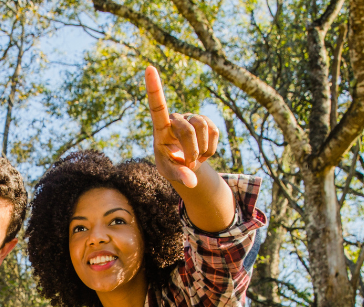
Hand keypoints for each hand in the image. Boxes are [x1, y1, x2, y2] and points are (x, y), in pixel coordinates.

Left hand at [146, 66, 219, 188]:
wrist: (183, 163)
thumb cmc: (170, 165)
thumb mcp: (170, 173)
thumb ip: (179, 177)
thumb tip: (192, 182)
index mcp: (160, 128)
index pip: (157, 106)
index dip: (154, 88)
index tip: (149, 68)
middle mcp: (176, 118)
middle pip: (188, 129)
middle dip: (191, 151)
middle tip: (189, 164)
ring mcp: (192, 118)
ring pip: (203, 128)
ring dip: (202, 150)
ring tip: (194, 159)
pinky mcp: (207, 122)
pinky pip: (215, 132)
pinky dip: (211, 148)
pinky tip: (203, 152)